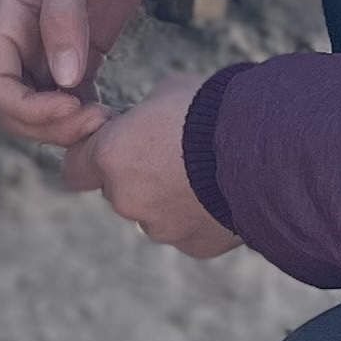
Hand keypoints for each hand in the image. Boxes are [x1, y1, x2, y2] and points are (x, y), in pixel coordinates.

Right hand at [0, 0, 149, 144]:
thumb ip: (63, 19)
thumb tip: (62, 80)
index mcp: (5, 16)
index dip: (25, 109)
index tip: (70, 109)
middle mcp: (19, 38)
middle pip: (14, 106)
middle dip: (48, 125)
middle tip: (96, 123)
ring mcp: (48, 48)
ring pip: (41, 108)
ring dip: (67, 125)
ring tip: (106, 122)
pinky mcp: (79, 53)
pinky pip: (70, 98)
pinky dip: (84, 113)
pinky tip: (112, 115)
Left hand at [62, 76, 240, 257]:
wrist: (266, 149)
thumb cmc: (213, 108)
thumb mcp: (166, 94)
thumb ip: (141, 118)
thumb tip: (141, 124)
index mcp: (111, 157)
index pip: (75, 168)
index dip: (91, 156)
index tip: (113, 144)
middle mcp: (127, 199)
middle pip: (117, 192)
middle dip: (137, 175)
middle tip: (173, 152)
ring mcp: (161, 228)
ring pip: (152, 214)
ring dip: (168, 197)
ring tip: (206, 172)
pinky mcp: (193, 246)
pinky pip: (186, 230)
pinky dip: (197, 215)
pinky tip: (222, 192)